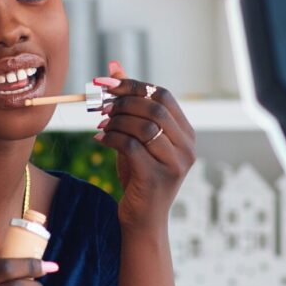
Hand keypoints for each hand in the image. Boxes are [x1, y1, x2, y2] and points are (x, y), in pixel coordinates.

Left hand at [92, 60, 196, 230]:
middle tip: (99, 105)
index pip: (163, 95)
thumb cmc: (139, 175)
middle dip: (122, 102)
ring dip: (116, 121)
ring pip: (144, 126)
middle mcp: (187, 147)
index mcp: (187, 134)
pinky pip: (131, 146)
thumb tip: (113, 66)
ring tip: (100, 124)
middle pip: (155, 108)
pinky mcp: (156, 178)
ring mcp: (175, 164)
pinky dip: (111, 138)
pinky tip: (99, 139)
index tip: (103, 83)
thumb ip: (129, 104)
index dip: (133, 85)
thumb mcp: (136, 137)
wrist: (143, 219)